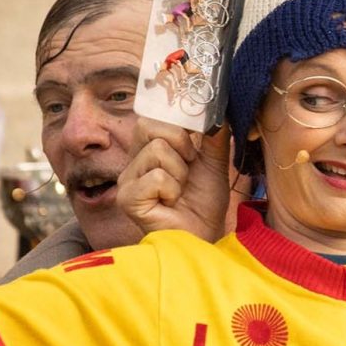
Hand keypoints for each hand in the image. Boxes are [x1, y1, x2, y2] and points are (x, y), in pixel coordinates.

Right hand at [116, 118, 230, 241]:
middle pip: (149, 126)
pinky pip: (156, 176)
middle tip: (190, 166)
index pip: (153, 117)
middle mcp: (133, 162)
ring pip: (156, 150)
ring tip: (180, 190)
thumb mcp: (215, 162)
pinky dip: (173, 189)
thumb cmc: (204, 202)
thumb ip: (215, 135)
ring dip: (180, 172)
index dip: (179, 123)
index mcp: (149, 149)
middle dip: (181, 144)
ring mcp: (127, 180)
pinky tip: (171, 203)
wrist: (205, 235)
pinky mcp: (128, 199)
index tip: (197, 138)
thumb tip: (217, 111)